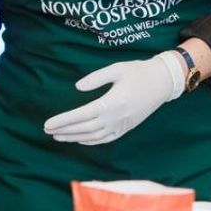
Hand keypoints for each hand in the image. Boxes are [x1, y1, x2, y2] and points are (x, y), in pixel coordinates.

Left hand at [43, 52, 184, 144]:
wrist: (162, 82)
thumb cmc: (138, 71)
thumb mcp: (116, 69)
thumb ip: (96, 78)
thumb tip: (77, 88)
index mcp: (112, 102)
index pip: (82, 115)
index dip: (63, 120)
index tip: (48, 123)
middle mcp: (116, 117)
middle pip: (84, 128)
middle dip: (64, 130)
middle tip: (47, 130)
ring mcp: (122, 125)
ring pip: (93, 136)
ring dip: (74, 137)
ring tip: (58, 136)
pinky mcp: (126, 128)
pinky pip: (105, 139)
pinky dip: (90, 141)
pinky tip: (79, 140)